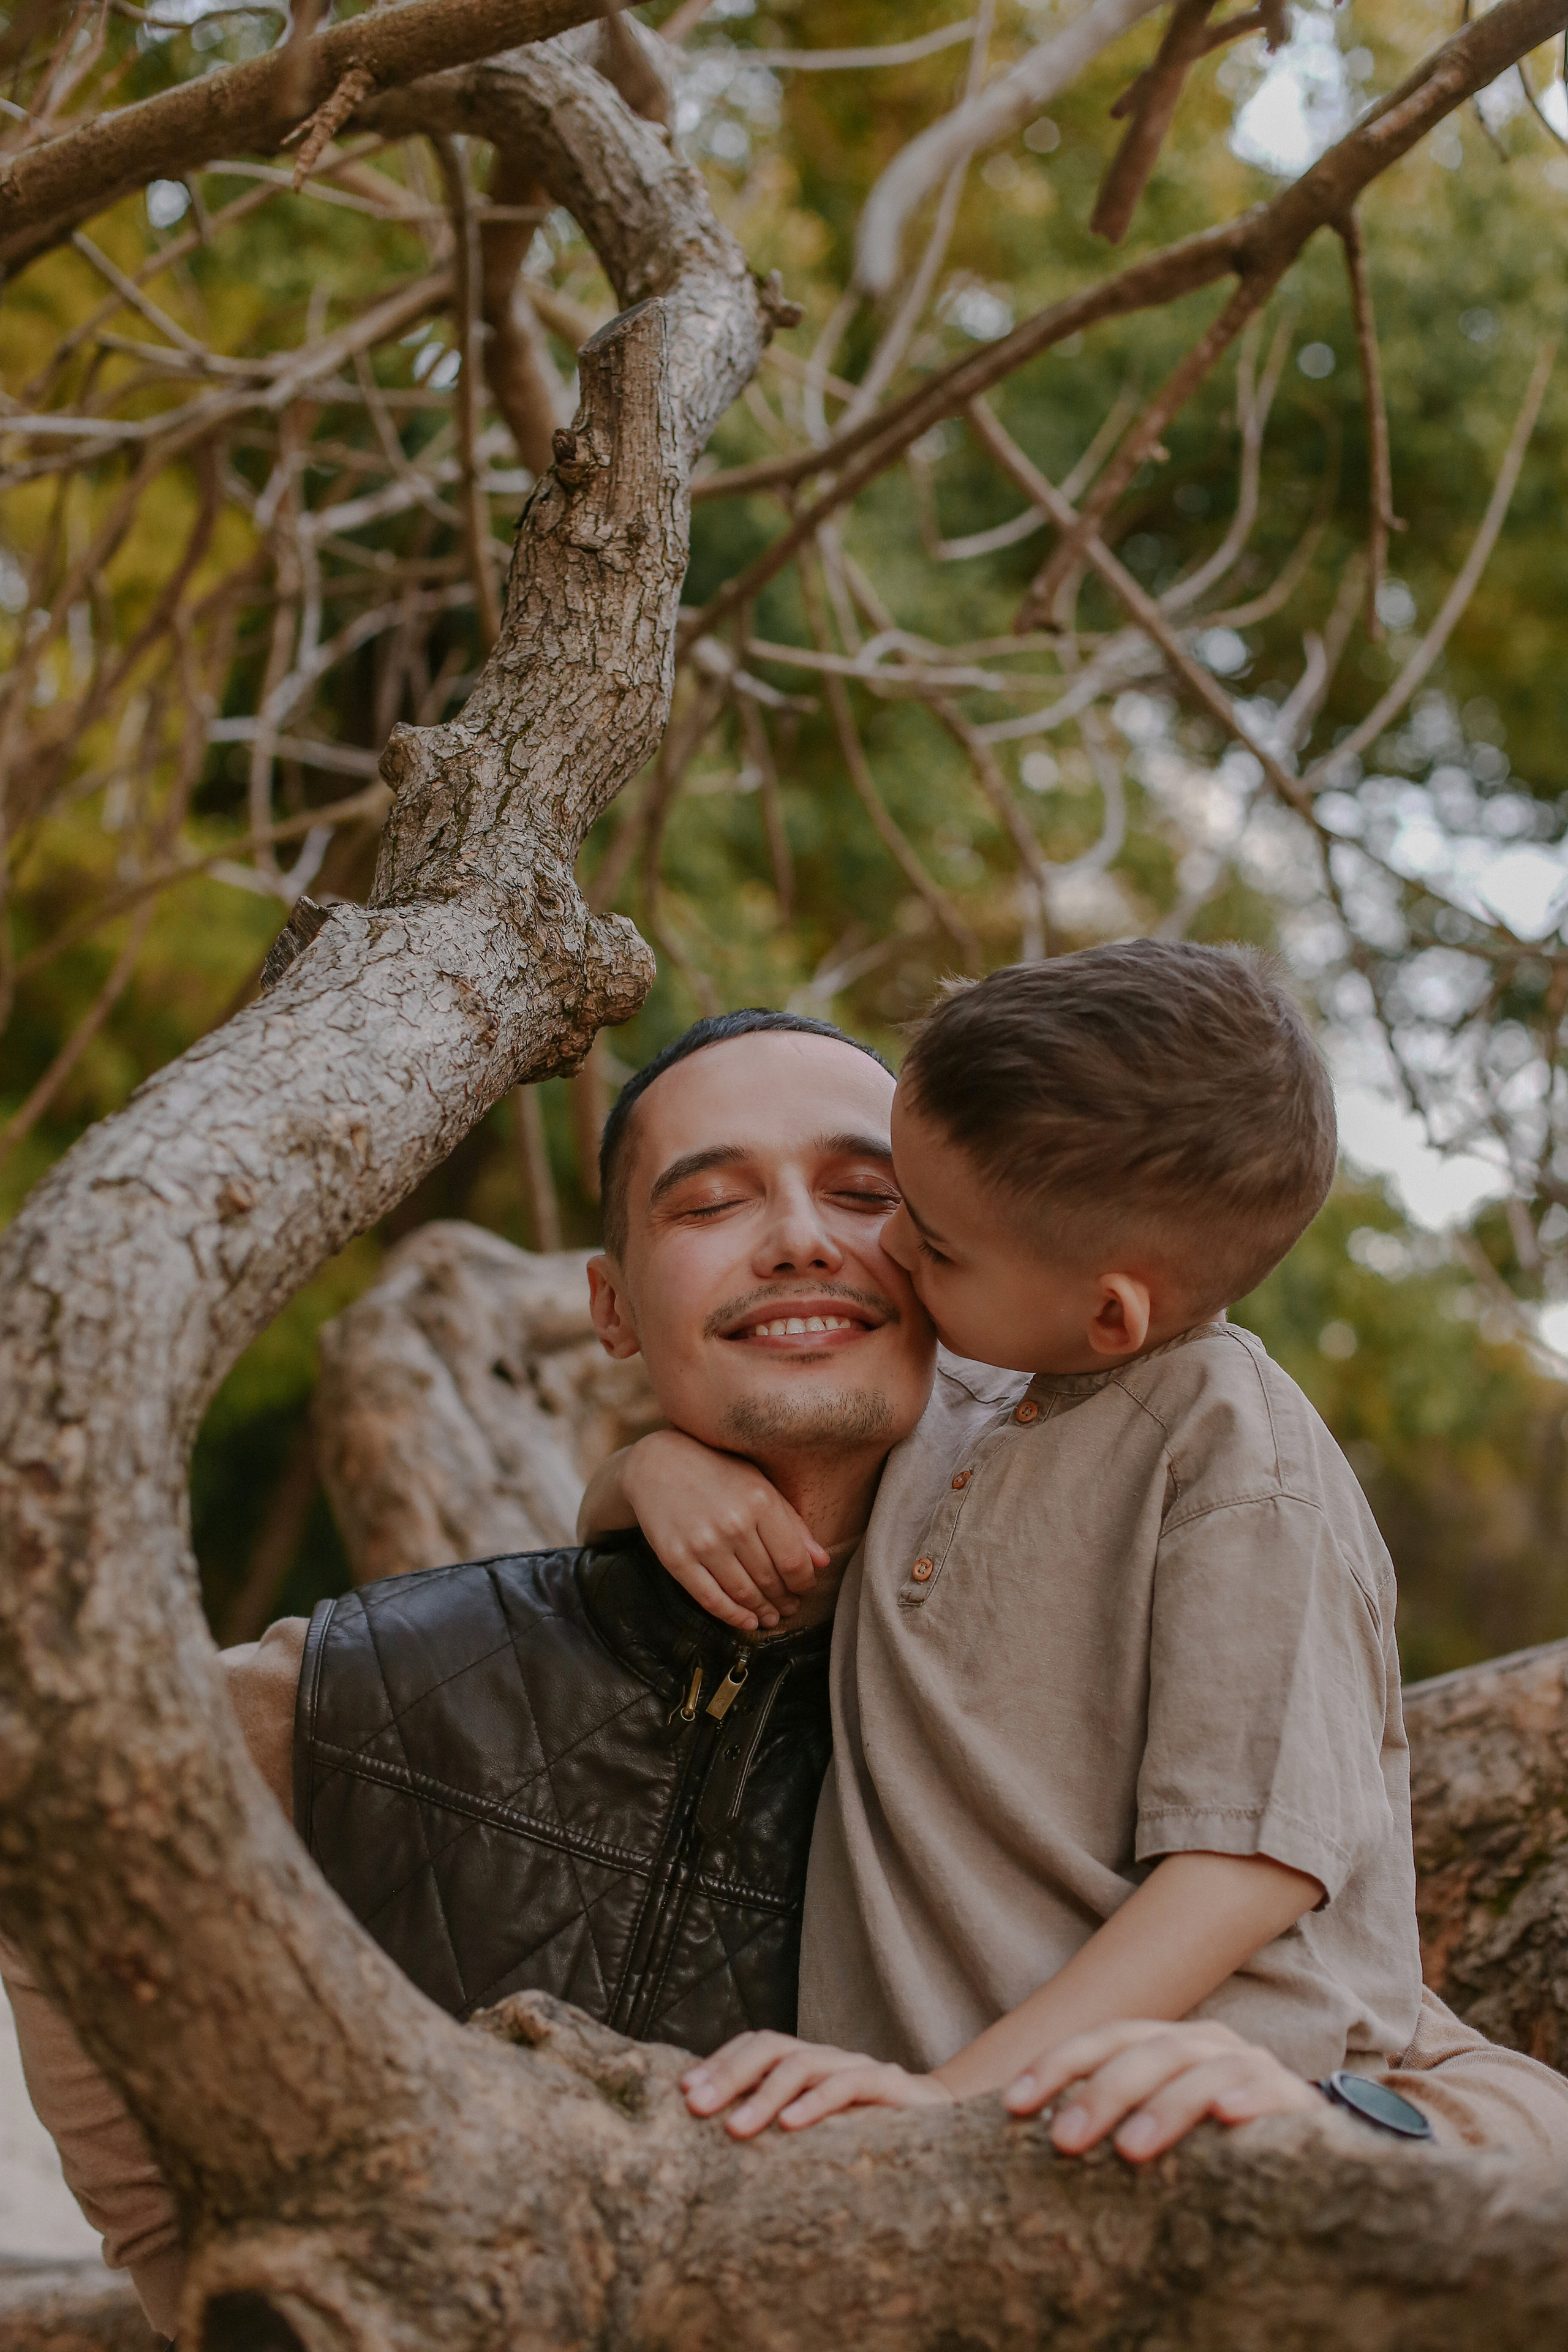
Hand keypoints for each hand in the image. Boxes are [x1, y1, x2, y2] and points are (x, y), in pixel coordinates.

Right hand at [619, 1431, 828, 1630]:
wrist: (658, 1464)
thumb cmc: (717, 1473)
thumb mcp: (760, 1485)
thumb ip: (792, 1523)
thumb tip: (822, 1562)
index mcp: (760, 1501)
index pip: (793, 1560)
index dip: (804, 1582)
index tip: (805, 1587)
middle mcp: (733, 1524)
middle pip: (770, 1579)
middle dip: (785, 1599)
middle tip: (790, 1607)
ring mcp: (703, 1544)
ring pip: (744, 1593)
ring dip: (763, 1611)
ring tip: (771, 1616)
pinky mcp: (676, 1559)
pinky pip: (711, 1599)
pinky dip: (733, 1616)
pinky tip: (747, 1621)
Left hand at [682, 2032, 955, 2136]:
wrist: (942, 2132)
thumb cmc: (868, 2137)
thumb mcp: (817, 2131)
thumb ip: (780, 2124)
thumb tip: (720, 2139)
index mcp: (807, 2063)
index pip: (755, 2046)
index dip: (719, 2062)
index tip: (684, 2092)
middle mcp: (827, 2057)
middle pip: (770, 2047)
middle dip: (729, 2074)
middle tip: (696, 2106)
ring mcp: (858, 2066)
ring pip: (802, 2063)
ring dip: (764, 2095)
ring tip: (736, 2129)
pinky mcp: (889, 2085)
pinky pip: (848, 2084)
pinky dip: (816, 2102)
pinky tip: (791, 2125)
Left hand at [1002, 2019, 1321, 2160]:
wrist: (1300, 2159)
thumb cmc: (1205, 2149)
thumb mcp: (1143, 2130)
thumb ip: (1085, 2124)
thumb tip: (973, 2123)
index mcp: (1162, 2045)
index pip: (1103, 2040)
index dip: (1056, 2065)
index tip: (1012, 2104)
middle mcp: (1202, 2045)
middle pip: (1145, 2051)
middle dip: (1101, 2092)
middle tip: (1062, 2141)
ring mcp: (1250, 2067)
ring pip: (1200, 2070)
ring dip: (1164, 2106)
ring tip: (1132, 2150)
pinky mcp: (1294, 2100)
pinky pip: (1271, 2090)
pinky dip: (1248, 2097)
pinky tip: (1227, 2117)